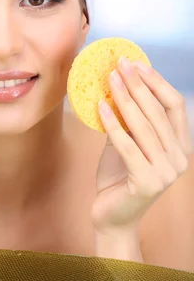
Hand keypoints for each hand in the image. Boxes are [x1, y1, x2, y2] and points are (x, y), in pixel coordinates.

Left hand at [92, 57, 192, 234]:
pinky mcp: (147, 182)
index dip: (157, 82)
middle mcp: (179, 158)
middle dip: (138, 85)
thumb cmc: (119, 178)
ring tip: (109, 79)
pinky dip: (112, 124)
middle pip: (159, 112)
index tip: (137, 63)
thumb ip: (128, 120)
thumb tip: (118, 83)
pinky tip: (100, 106)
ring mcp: (166, 172)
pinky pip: (127, 146)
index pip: (175, 106)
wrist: (112, 217)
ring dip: (125, 99)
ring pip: (144, 127)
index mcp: (180, 146)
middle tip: (120, 64)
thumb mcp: (126, 143)